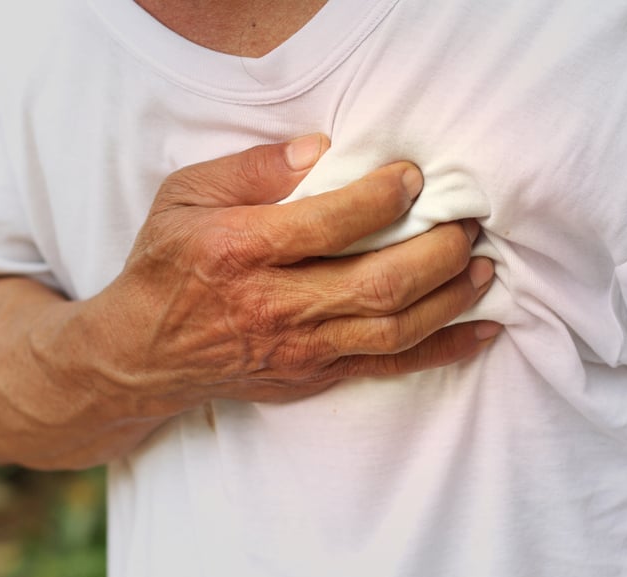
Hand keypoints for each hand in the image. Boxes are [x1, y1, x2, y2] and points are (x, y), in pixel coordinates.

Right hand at [83, 134, 498, 408]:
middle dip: (439, 250)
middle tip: (466, 223)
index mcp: (241, 251)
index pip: (332, 222)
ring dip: (451, 296)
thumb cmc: (166, 267)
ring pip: (394, 328)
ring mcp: (297, 349)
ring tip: (483, 266)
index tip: (414, 178)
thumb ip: (250, 169)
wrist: (143, 353)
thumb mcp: (184, 198)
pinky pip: (388, 367)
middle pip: (379, 283)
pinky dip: (442, 350)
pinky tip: (483, 330)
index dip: (385, 196)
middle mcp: (274, 306)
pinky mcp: (311, 376)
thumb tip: (318, 150)